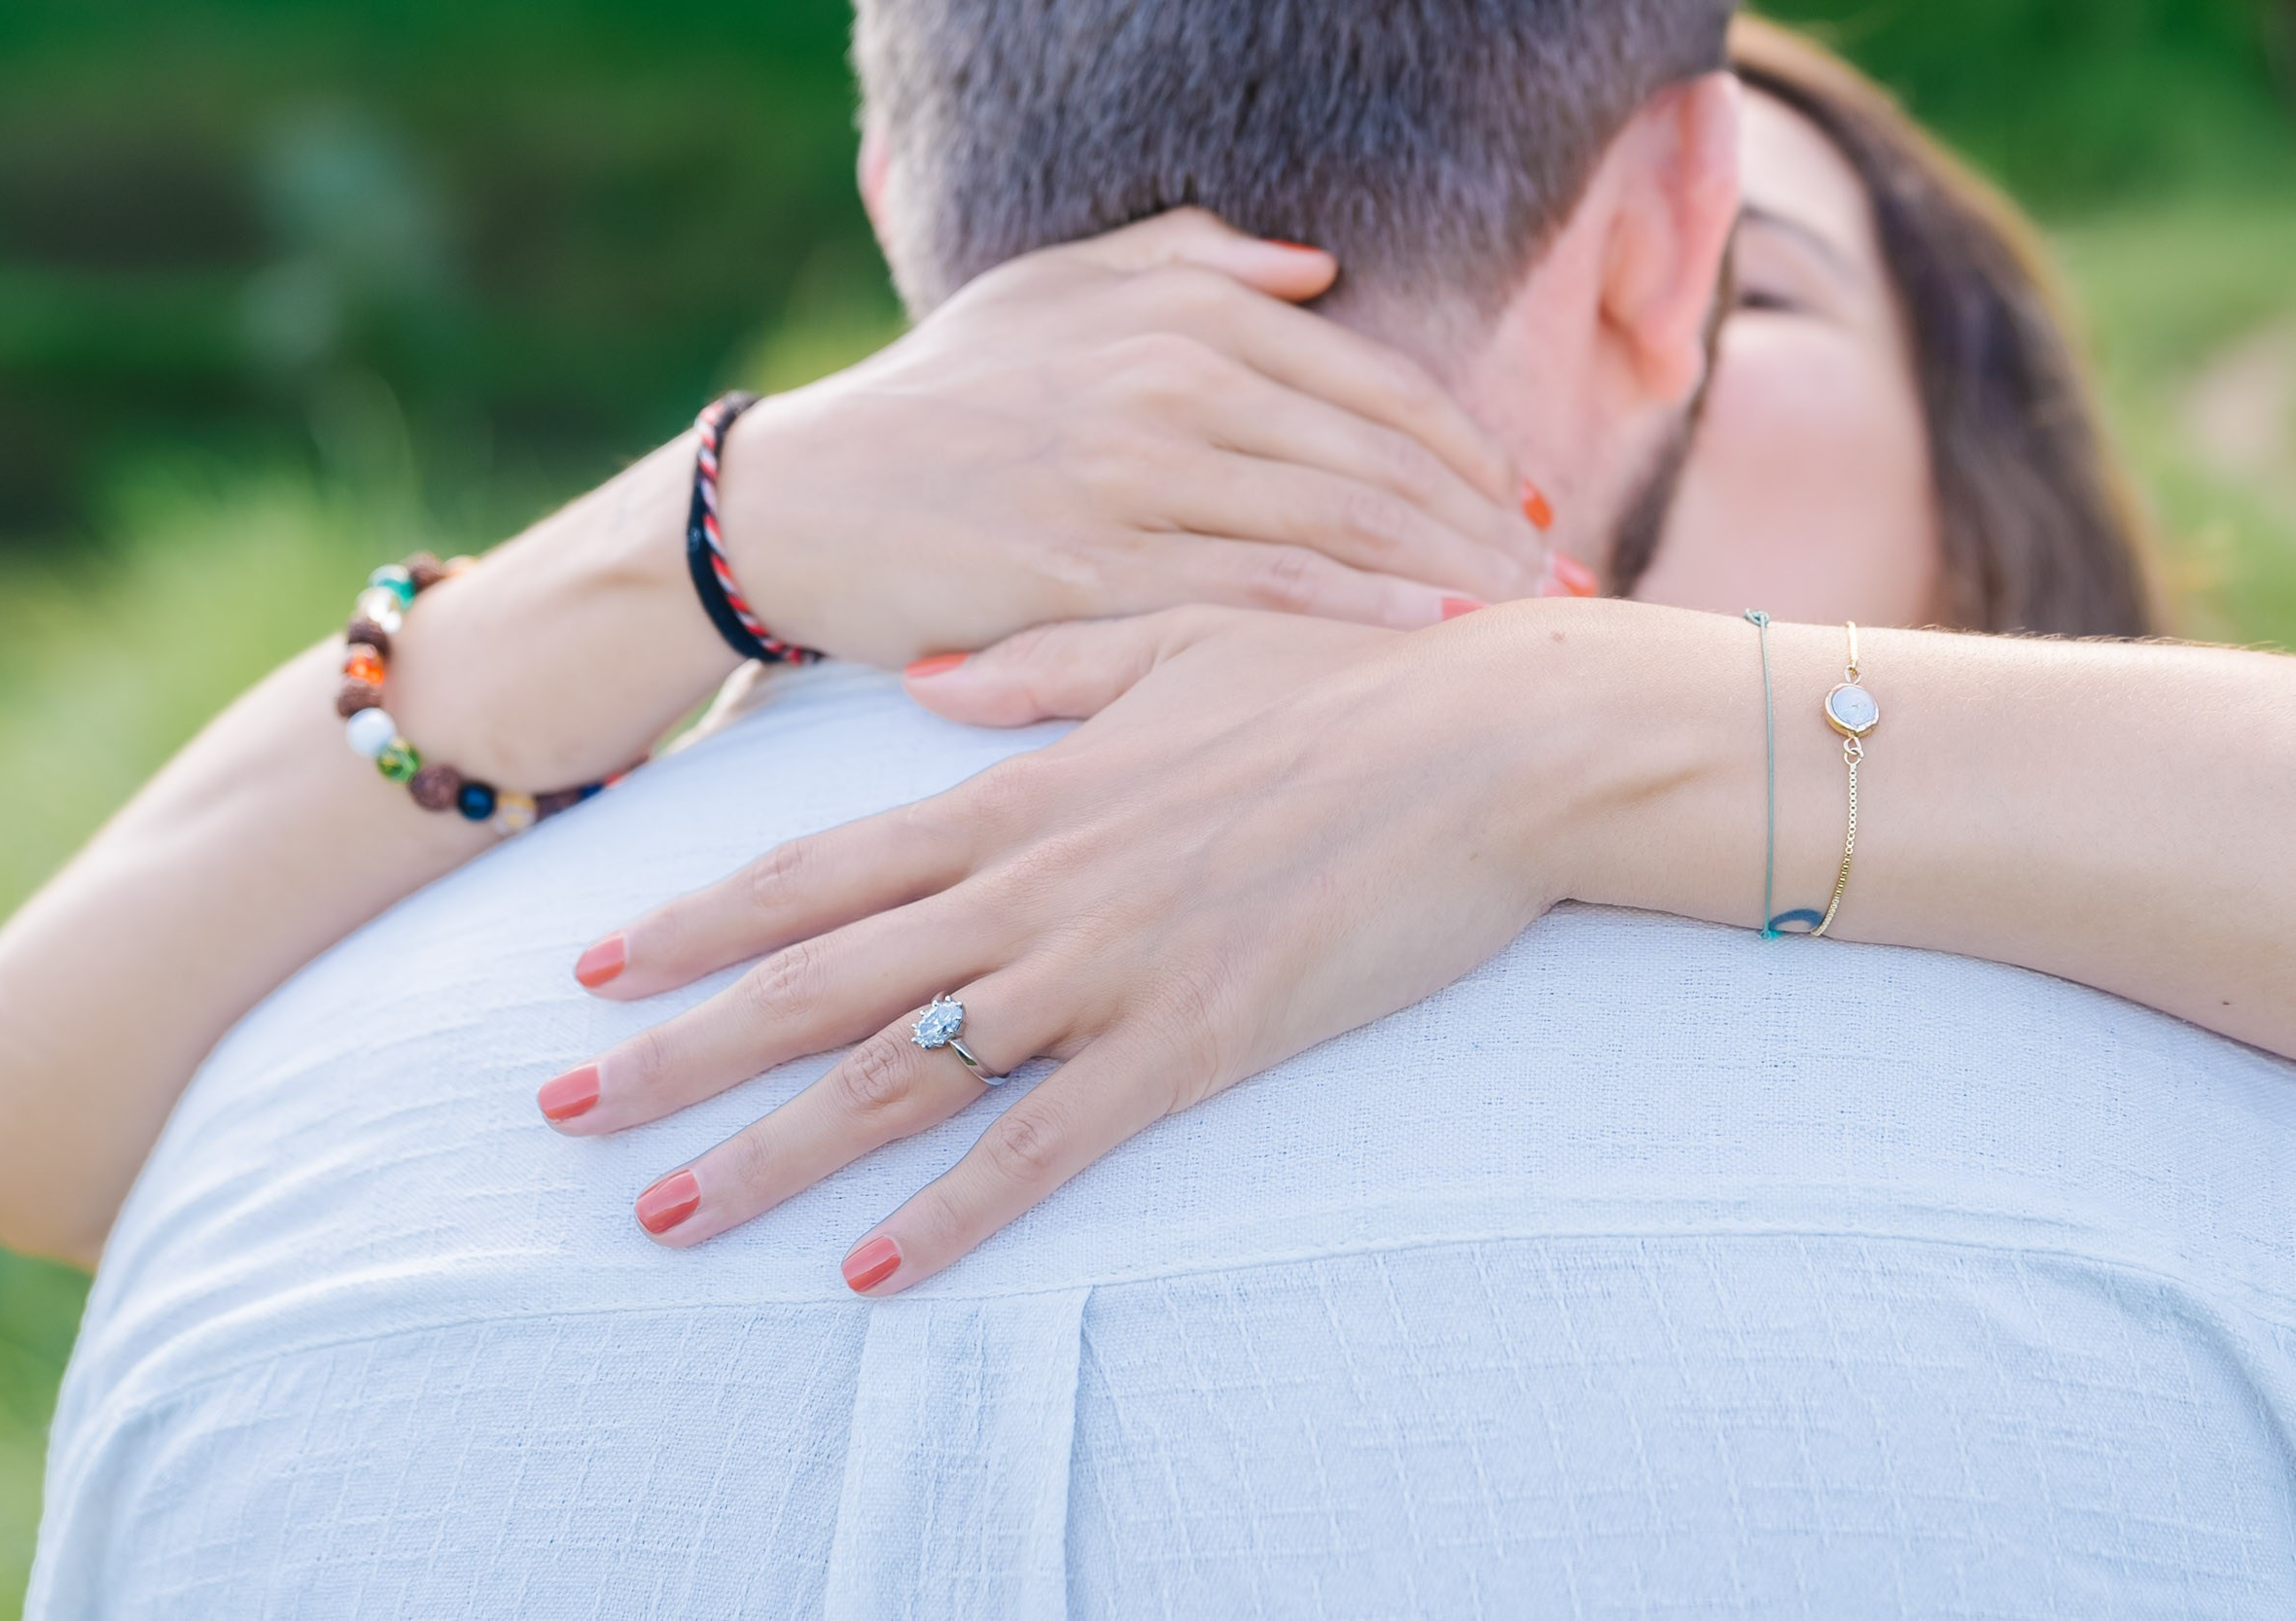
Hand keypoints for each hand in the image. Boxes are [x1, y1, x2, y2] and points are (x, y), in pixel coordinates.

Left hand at [550, 603, 1607, 1292]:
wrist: (1492, 740)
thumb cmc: (1340, 679)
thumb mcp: (1172, 642)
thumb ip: (1038, 671)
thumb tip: (934, 683)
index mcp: (1020, 793)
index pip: (816, 869)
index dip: (696, 922)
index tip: (594, 969)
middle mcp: (1033, 889)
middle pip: (817, 983)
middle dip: (676, 1050)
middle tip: (559, 1107)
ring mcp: (1106, 973)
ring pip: (901, 1076)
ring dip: (771, 1151)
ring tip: (664, 1210)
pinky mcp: (1194, 1047)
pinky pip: (1047, 1149)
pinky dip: (955, 1216)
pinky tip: (874, 1274)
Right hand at [715, 210, 1581, 668]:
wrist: (803, 502)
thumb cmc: (940, 400)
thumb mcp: (1053, 292)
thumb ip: (1187, 259)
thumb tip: (1317, 268)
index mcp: (1179, 312)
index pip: (1371, 383)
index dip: (1467, 449)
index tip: (1527, 510)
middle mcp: (1169, 380)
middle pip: (1378, 458)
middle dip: (1489, 526)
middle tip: (1566, 586)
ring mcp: (1133, 474)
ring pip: (1336, 522)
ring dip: (1450, 575)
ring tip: (1526, 626)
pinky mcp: (1093, 567)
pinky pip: (1256, 588)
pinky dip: (1355, 612)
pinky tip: (1431, 641)